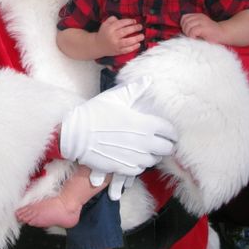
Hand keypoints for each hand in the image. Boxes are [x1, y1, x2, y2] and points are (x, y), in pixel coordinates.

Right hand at [60, 78, 176, 178]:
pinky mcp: (123, 168)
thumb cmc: (95, 112)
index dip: (172, 132)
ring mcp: (134, 157)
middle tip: (162, 142)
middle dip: (167, 145)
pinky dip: (140, 164)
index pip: (170, 131)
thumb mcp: (115, 97)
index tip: (170, 132)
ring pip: (154, 160)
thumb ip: (135, 89)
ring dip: (153, 155)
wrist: (75, 134)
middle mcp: (143, 143)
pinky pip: (140, 170)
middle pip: (167, 149)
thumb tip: (148, 79)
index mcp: (144, 124)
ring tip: (148, 149)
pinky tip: (134, 157)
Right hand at [95, 16, 143, 56]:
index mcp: (109, 29)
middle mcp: (112, 37)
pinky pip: (126, 50)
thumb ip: (112, 19)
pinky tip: (138, 44)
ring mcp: (115, 45)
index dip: (129, 21)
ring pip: (127, 42)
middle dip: (134, 28)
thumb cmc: (104, 33)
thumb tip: (122, 19)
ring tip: (142, 36)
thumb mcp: (105, 24)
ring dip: (136, 38)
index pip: (121, 23)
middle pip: (125, 32)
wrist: (98, 45)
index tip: (134, 21)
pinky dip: (133, 47)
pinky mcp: (117, 51)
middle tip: (140, 27)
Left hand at [180, 13, 222, 41]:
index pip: (184, 17)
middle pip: (185, 21)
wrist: (223, 34)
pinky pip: (193, 31)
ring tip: (193, 37)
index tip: (187, 31)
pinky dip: (192, 35)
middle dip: (185, 30)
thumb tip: (183, 29)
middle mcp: (200, 17)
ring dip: (188, 33)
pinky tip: (196, 38)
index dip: (183, 24)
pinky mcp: (205, 28)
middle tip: (190, 35)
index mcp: (198, 16)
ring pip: (188, 25)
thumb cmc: (210, 32)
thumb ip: (193, 25)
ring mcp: (203, 22)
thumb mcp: (200, 25)